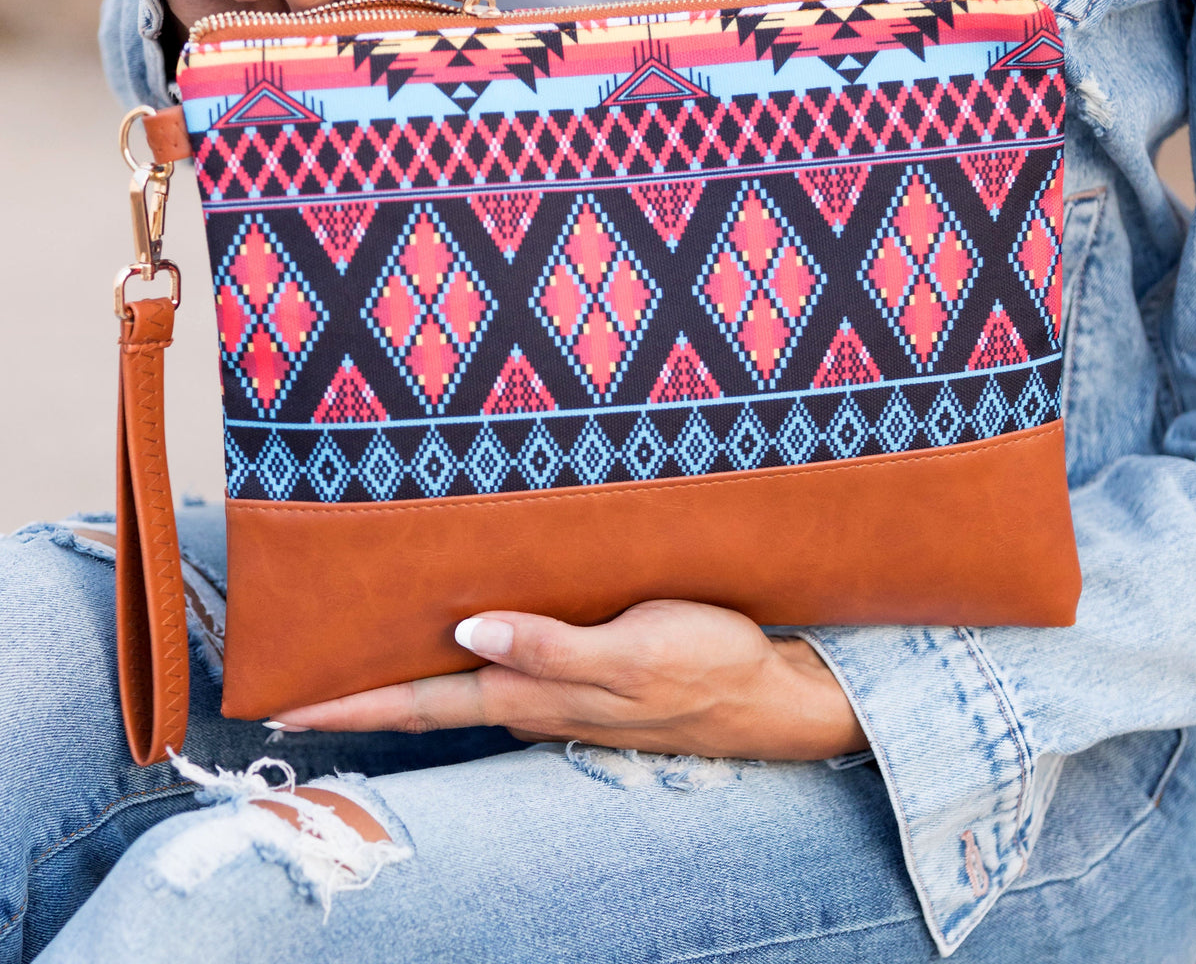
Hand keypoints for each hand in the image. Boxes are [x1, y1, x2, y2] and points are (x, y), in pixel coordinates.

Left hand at [272, 601, 868, 760]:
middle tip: (294, 676)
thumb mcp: (632, 655)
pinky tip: (449, 632)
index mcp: (531, 696)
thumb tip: (469, 634)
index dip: (348, 705)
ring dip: (400, 674)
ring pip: (456, 685)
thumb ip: (551, 648)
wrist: (765, 694)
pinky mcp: (576, 676)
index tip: (282, 710)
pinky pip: (497, 668)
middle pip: (423, 699)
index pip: (419, 704)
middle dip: (357, 691)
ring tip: (351, 649)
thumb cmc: (704, 666)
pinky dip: (454, 658)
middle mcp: (529, 700)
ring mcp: (552, 693)